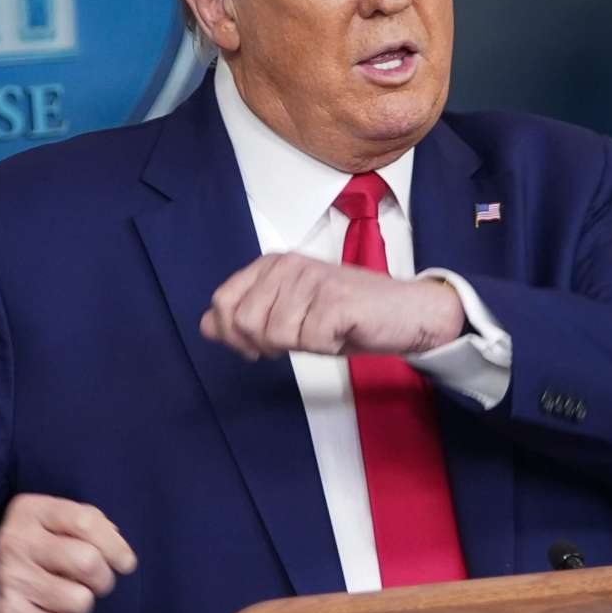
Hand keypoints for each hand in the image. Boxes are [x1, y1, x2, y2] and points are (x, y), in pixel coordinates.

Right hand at [0, 494, 136, 612]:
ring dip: (82, 606)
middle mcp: (15, 542)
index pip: (85, 520)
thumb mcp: (49, 530)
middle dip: (103, 579)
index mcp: (28, 512)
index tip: (125, 562)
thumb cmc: (30, 562)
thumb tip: (118, 542)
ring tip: (64, 600)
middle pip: (88, 562)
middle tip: (95, 584)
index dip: (115, 545)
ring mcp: (12, 581)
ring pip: (81, 600)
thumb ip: (86, 526)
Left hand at [201, 254, 464, 359]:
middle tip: (301, 338)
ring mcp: (311, 280)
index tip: (264, 343)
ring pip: (274, 335)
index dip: (235, 335)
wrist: (406, 314)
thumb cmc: (349, 318)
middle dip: (267, 344)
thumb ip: (247, 318)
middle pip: (242, 323)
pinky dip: (325, 347)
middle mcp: (288, 266)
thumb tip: (205, 325)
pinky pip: (307, 341)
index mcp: (272, 265)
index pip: (223, 303)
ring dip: (301, 346)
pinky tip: (342, 331)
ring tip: (325, 330)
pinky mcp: (334, 300)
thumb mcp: (289, 318)